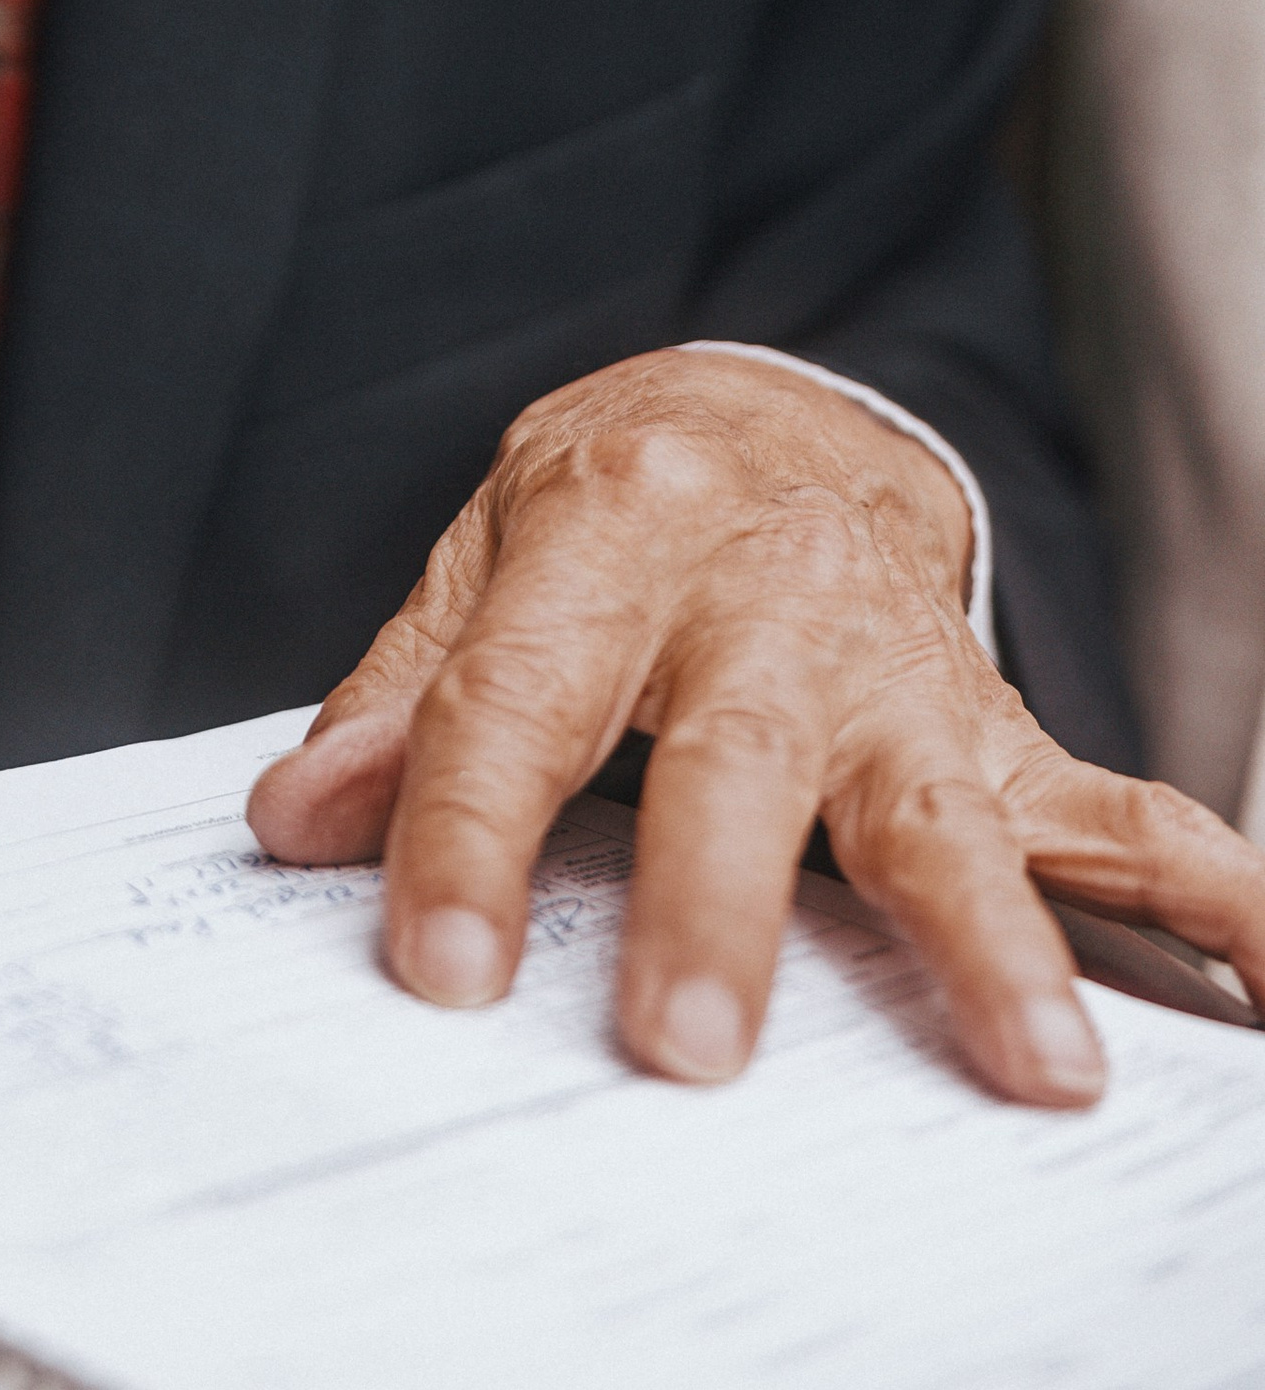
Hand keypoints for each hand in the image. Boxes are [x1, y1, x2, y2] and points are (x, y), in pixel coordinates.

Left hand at [247, 346, 1264, 1105]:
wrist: (770, 399)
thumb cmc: (609, 504)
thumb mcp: (481, 557)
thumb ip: (403, 696)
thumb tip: (299, 822)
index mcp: (609, 533)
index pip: (515, 702)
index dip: (458, 833)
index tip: (436, 971)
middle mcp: (764, 593)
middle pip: (737, 759)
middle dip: (716, 905)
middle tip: (691, 1048)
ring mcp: (894, 662)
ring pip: (943, 802)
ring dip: (992, 940)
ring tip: (1042, 1068)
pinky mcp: (990, 723)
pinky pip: (1119, 808)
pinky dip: (1209, 893)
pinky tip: (1260, 982)